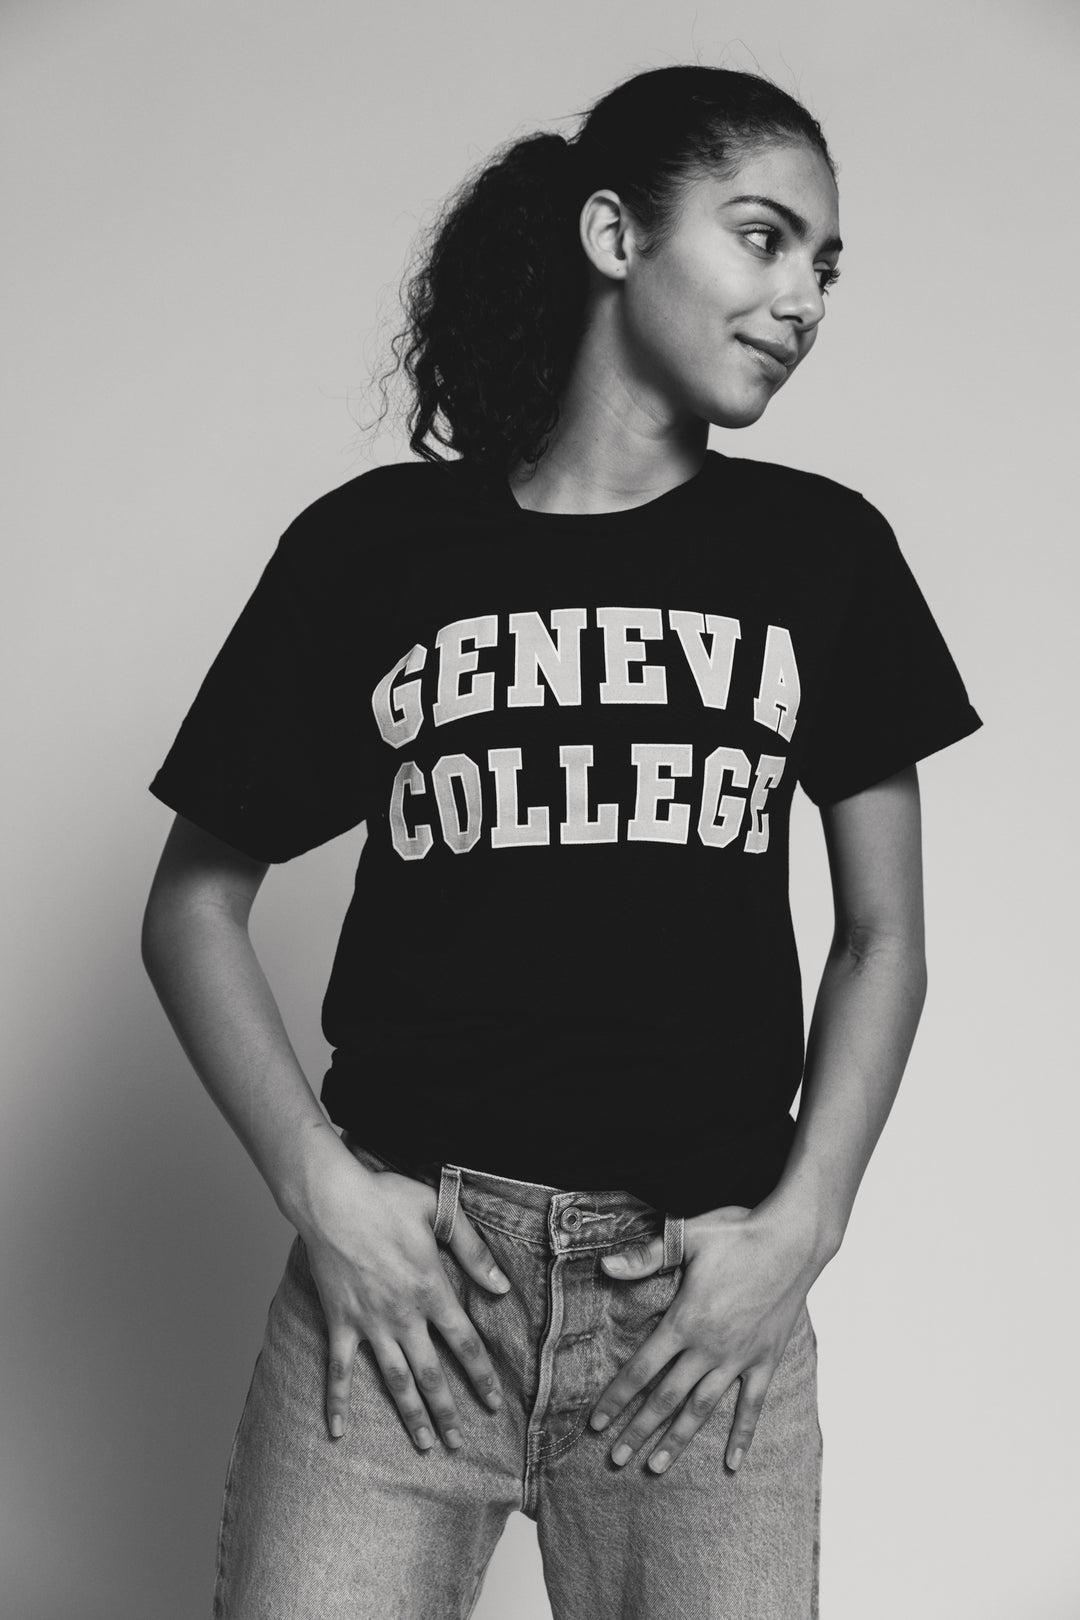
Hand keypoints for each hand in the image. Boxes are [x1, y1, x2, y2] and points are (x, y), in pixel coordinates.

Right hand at [294, 1143, 511, 1451]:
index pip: (465, 1344)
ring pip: (394, 1379)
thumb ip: (474, 1250)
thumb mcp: (440, 1211)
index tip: (494, 1404)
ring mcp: (369, 1322)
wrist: (331, 1199)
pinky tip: (337, 1432)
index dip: (482, 1376)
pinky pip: (338, 1370)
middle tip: (458, 1443)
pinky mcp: (339, 1321)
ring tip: (422, 1445)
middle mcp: (402, 1315)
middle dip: (447, 1412)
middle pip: (431, 1374)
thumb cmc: (385, 1198)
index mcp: (431, 1289)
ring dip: (409, 1415)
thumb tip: (501, 1286)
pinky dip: (337, 1402)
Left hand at [589, 1205, 818, 1475]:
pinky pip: (752, 1406)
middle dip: (639, 1431)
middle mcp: (710, 1347)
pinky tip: (731, 1463)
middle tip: (616, 1460)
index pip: (642, 1369)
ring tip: (656, 1467)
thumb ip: (646, 1255)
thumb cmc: (739, 1232)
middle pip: (667, 1399)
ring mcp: (739, 1358)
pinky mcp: (765, 1359)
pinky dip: (742, 1435)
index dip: (617, 1399)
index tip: (597, 1424)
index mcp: (686, 1320)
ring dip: (678, 1440)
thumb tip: (605, 1265)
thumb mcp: (687, 1236)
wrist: (794, 1240)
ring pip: (702, 1409)